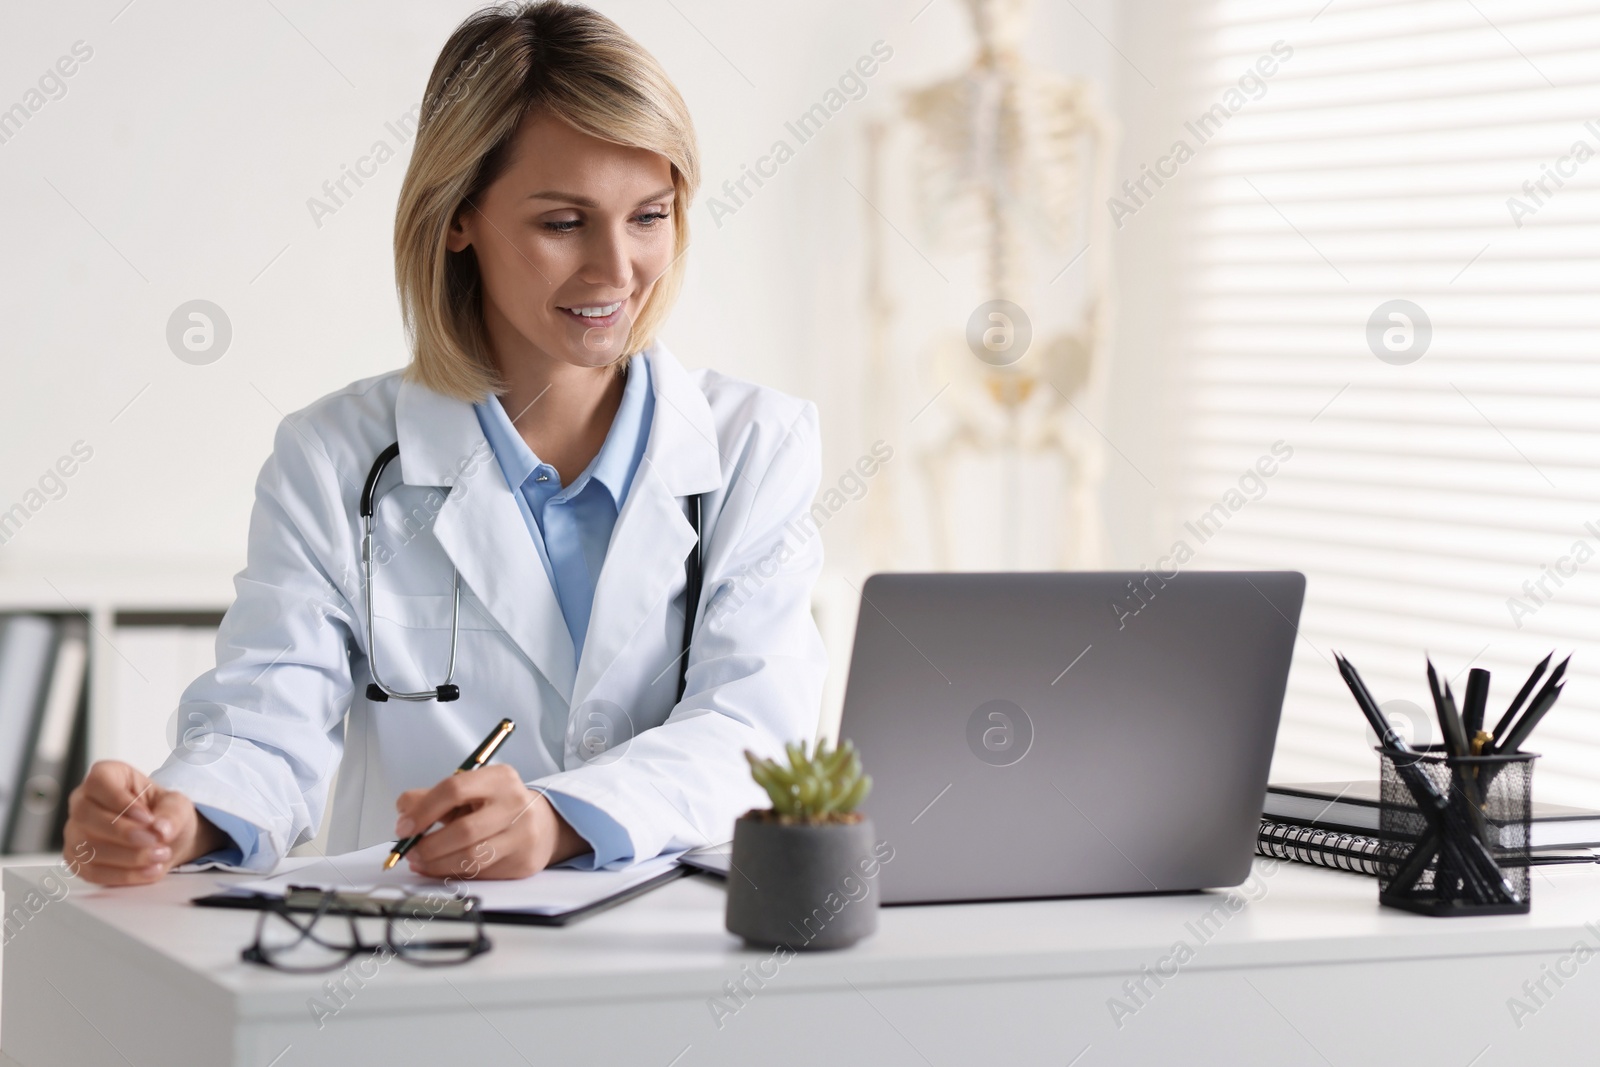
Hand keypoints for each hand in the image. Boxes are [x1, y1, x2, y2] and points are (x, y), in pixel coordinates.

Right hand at [63, 760, 226, 885]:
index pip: (98, 782)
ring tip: (160, 856)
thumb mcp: (177, 805)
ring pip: (87, 846)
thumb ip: (172, 813)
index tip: (148, 818)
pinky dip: (124, 875)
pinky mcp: (78, 861)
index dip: (120, 801)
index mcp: (105, 776)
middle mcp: (81, 802)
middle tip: (156, 841)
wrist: (163, 838)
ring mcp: (75, 833)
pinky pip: (92, 871)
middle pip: (86, 815)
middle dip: (124, 833)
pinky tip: (150, 871)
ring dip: (127, 856)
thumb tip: (161, 829)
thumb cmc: (163, 812)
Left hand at [394, 764, 587, 879]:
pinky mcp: (523, 863)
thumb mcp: (469, 792)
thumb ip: (433, 797)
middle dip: (429, 845)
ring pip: (471, 857)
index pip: (455, 789)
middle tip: (410, 851)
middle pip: (464, 830)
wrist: (542, 824)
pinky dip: (452, 874)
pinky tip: (439, 869)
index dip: (424, 810)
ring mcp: (523, 836)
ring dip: (437, 864)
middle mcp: (516, 804)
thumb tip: (403, 812)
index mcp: (500, 778)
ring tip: (421, 861)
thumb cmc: (496, 806)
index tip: (404, 827)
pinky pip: (480, 874)